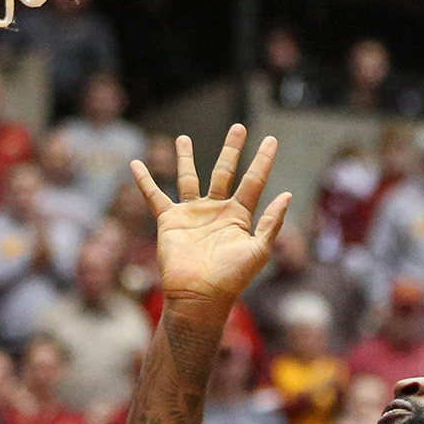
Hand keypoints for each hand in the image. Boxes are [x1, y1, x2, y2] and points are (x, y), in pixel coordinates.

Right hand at [130, 127, 292, 318]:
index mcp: (239, 215)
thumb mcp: (259, 250)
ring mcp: (192, 213)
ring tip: (183, 137)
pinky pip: (154, 196)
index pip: (254, 180)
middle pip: (225, 171)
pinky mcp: (169, 220)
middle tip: (238, 126)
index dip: (263, 160)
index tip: (271, 140)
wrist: (199, 296)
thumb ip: (272, 222)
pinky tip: (136, 163)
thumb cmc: (232, 278)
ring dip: (186, 158)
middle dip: (231, 149)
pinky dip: (144, 180)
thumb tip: (287, 194)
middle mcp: (216, 210)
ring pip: (189, 178)